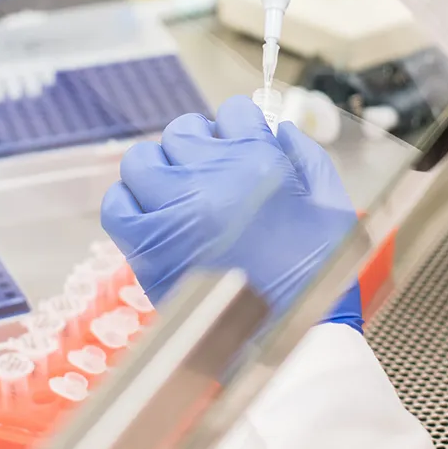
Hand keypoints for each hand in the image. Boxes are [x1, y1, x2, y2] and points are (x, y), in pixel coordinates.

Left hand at [100, 95, 362, 331]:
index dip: (237, 127)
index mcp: (257, 161)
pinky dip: (128, 202)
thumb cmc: (319, 273)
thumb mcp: (331, 201)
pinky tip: (149, 213)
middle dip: (198, 146)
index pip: (233, 112)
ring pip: (142, 161)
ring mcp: (174, 211)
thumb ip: (303, 156)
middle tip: (208, 173)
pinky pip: (117, 205)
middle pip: (183, 132)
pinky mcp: (149, 248)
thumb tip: (277, 130)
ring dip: (159, 169)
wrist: (293, 337)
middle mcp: (210, 178)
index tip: (238, 144)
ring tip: (175, 192)